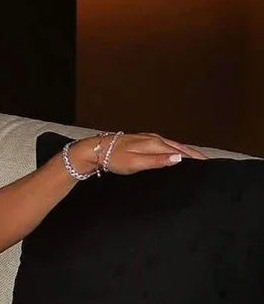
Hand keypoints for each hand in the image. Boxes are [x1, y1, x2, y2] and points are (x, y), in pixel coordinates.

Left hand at [72, 132, 206, 176]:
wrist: (96, 150)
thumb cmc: (114, 158)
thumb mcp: (136, 163)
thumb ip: (157, 161)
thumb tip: (179, 158)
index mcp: (155, 144)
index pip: (181, 151)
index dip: (195, 158)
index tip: (207, 165)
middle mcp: (155, 139)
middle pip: (180, 147)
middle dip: (194, 155)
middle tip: (207, 164)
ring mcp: (149, 139)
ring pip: (173, 146)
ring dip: (185, 152)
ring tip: (196, 161)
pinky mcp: (143, 142)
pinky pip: (164, 146)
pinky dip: (174, 151)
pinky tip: (175, 156)